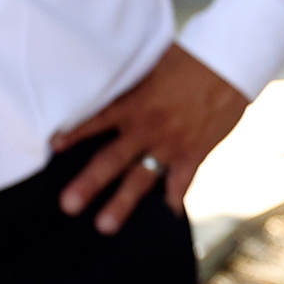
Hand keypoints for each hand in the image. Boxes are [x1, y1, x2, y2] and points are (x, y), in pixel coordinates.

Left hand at [52, 43, 252, 232]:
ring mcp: (171, 145)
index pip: (96, 119)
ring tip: (104, 226)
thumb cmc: (191, 57)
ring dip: (122, 203)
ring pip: (141, 179)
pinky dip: (172, 202)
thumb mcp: (153, 60)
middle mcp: (148, 128)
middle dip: (89, 183)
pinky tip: (162, 220)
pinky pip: (181, 183)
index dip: (74, 133)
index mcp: (135, 102)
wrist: (230, 64)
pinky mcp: (193, 153)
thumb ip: (128, 75)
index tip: (53, 147)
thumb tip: (102, 67)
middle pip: (112, 159)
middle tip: (68, 205)